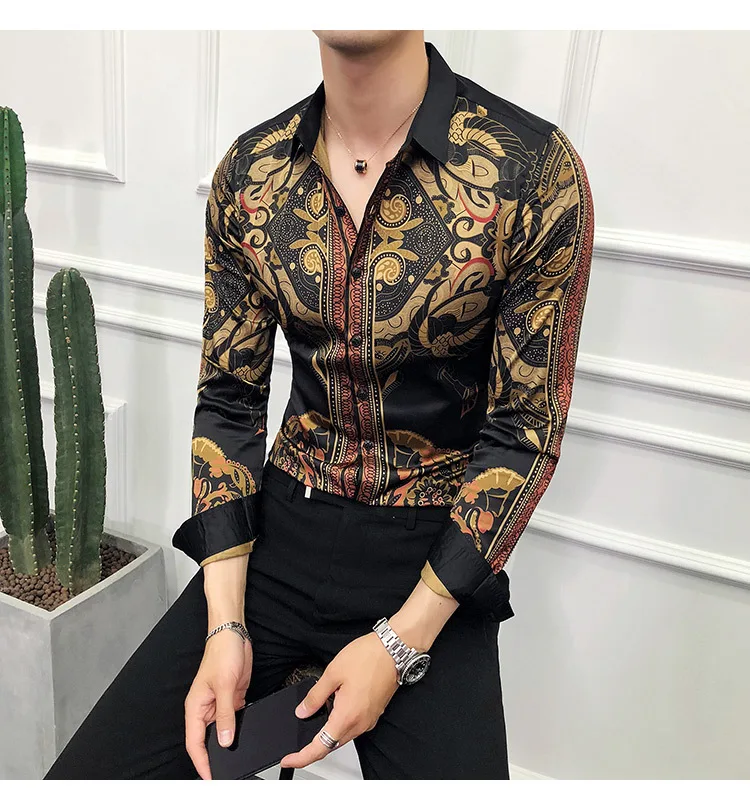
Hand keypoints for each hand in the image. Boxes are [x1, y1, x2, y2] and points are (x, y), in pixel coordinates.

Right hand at [184, 629, 252, 779]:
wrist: (234, 634)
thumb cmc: (222, 653)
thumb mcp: (225, 686)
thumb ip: (225, 715)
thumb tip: (225, 741)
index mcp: (196, 707)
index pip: (195, 743)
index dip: (202, 762)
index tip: (210, 777)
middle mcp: (205, 708)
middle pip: (207, 740)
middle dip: (214, 757)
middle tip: (225, 773)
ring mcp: (219, 704)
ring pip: (221, 732)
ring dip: (228, 744)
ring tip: (236, 759)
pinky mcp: (232, 698)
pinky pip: (233, 720)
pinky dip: (238, 729)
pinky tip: (245, 737)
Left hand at [278, 631, 399, 768]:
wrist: (394, 650)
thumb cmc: (368, 657)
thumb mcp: (333, 673)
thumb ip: (315, 696)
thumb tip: (302, 711)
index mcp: (347, 717)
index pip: (320, 748)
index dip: (302, 757)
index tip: (289, 759)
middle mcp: (360, 723)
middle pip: (332, 745)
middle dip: (313, 746)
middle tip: (296, 743)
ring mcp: (369, 720)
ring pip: (343, 736)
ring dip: (327, 733)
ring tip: (314, 719)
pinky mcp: (374, 712)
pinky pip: (353, 726)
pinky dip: (340, 723)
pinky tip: (334, 708)